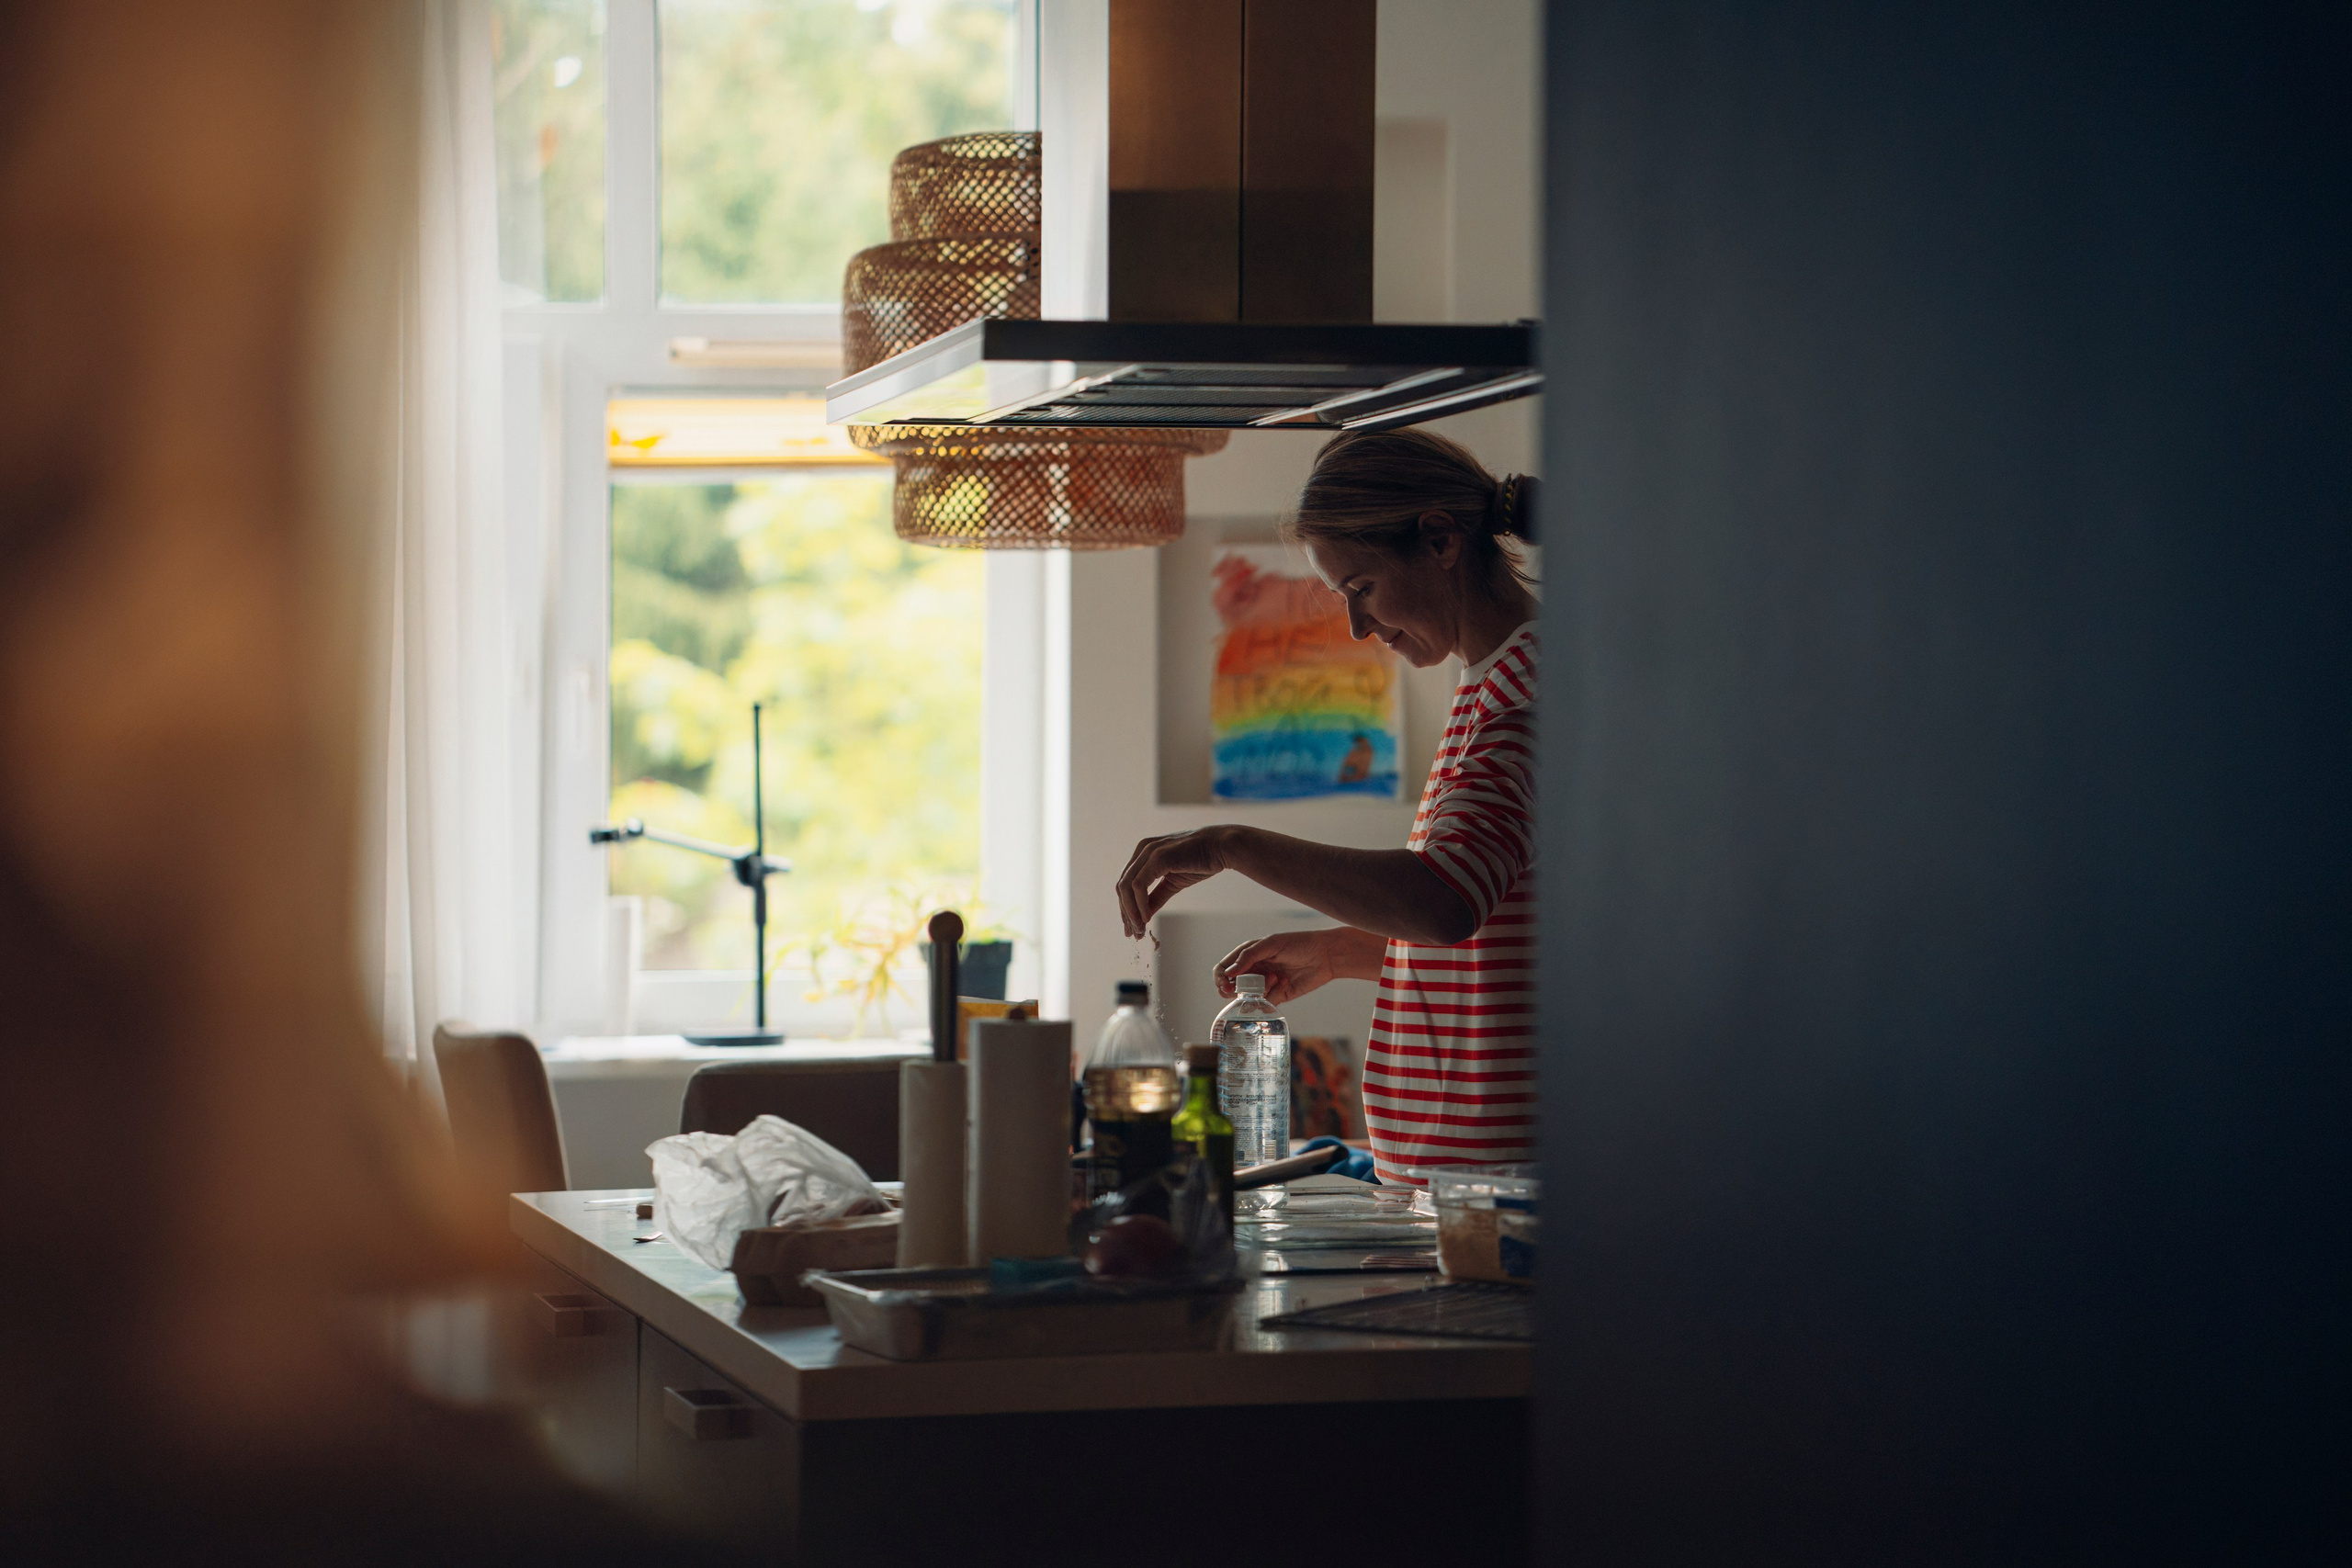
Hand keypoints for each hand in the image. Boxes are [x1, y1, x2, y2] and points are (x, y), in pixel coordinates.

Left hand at [1116, 826, 1237, 937]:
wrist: (1221, 847)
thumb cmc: (1201, 861)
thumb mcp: (1173, 882)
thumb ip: (1156, 895)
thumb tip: (1144, 914)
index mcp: (1144, 853)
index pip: (1126, 883)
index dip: (1126, 907)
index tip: (1132, 927)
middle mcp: (1142, 850)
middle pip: (1122, 886)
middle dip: (1126, 912)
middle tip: (1133, 934)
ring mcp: (1148, 852)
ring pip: (1126, 886)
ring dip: (1131, 911)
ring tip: (1140, 929)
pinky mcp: (1157, 857)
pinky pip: (1139, 885)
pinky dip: (1139, 904)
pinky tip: (1146, 918)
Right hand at [1213, 929, 1358, 1004]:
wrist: (1325, 956)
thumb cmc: (1298, 943)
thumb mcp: (1271, 944)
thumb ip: (1249, 956)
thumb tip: (1229, 972)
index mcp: (1248, 955)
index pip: (1223, 969)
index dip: (1220, 978)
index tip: (1225, 984)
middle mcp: (1253, 971)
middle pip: (1231, 987)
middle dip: (1234, 989)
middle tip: (1244, 988)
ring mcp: (1264, 984)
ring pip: (1247, 997)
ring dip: (1257, 991)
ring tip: (1276, 978)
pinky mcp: (1277, 996)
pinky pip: (1264, 1004)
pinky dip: (1269, 998)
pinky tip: (1283, 983)